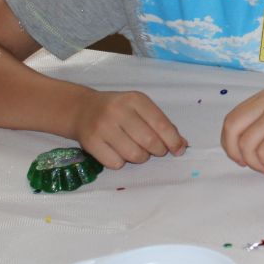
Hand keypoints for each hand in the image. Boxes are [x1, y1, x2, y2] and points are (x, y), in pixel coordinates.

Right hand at [72, 90, 187, 169]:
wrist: (82, 109)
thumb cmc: (118, 110)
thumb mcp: (139, 108)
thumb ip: (161, 124)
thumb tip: (181, 145)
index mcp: (135, 100)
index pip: (161, 124)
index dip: (173, 140)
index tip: (179, 150)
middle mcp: (118, 111)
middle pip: (149, 141)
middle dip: (158, 150)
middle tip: (156, 150)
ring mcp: (102, 127)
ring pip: (134, 154)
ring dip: (141, 158)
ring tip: (137, 150)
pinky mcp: (91, 143)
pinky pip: (116, 163)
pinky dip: (122, 162)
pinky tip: (119, 152)